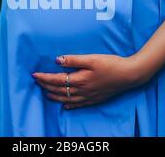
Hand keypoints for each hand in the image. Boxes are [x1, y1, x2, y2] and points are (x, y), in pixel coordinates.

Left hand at [32, 54, 151, 109]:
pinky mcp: (95, 99)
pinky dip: (69, 105)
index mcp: (80, 79)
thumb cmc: (111, 64)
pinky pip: (78, 105)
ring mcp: (88, 97)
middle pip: (59, 90)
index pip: (56, 80)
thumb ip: (73, 60)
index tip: (34, 74)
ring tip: (46, 93)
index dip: (44, 78)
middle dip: (46, 86)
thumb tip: (56, 60)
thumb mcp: (92, 58)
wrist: (129, 75)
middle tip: (37, 82)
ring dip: (54, 96)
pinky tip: (65, 105)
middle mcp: (82, 91)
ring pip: (66, 99)